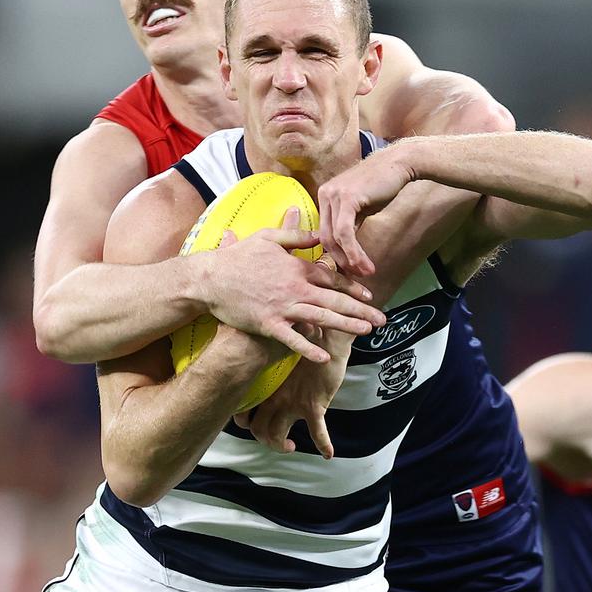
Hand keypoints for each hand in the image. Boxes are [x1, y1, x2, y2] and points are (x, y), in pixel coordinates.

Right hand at [204, 208, 385, 362]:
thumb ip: (295, 236)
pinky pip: (291, 339)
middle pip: (334, 300)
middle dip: (360, 310)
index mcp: (295, 268)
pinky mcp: (267, 324)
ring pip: (320, 318)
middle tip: (381, 319)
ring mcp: (281, 307)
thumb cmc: (237, 258)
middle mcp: (294, 288)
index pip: (331, 278)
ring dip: (345, 326)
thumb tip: (318, 234)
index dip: (352, 288)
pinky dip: (308, 348)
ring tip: (365, 332)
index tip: (369, 295)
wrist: (210, 279)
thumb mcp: (268, 238)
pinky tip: (324, 357)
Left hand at [233, 328, 352, 458]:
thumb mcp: (281, 345)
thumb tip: (252, 346)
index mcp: (265, 383)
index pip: (244, 409)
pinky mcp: (314, 405)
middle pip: (258, 428)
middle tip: (272, 439)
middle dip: (263, 438)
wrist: (328, 335)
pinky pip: (319, 432)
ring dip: (282, 446)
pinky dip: (324, 445)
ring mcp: (294, 403)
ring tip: (290, 447)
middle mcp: (276, 396)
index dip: (243, 421)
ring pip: (278, 436)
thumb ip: (268, 351)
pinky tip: (328, 453)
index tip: (249, 423)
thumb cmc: (305, 336)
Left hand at [317, 149, 412, 276]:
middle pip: (325, 238)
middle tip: (357, 275)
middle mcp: (325, 194)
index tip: (349, 269)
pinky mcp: (346, 198)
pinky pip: (345, 233)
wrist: (398, 165)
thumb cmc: (382, 186)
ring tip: (365, 272)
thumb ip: (349, 226)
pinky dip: (354, 252)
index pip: (324, 232)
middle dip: (341, 260)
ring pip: (335, 238)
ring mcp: (333, 195)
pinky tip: (365, 263)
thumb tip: (346, 253)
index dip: (335, 254)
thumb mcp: (360, 208)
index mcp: (325, 196)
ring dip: (350, 260)